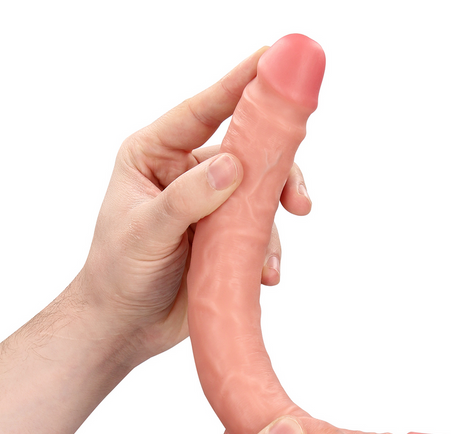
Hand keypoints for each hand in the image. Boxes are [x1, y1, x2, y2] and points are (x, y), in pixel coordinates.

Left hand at [74, 47, 310, 365]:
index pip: (203, 110)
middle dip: (278, 172)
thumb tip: (232, 164)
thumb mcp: (147, 232)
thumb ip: (187, 197)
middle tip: (299, 200)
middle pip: (248, 152)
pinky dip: (269, 252)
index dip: (240, 83)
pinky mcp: (228, 237)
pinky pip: (262, 232)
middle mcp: (188, 172)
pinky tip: (264, 276)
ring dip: (274, 227)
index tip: (276, 59)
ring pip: (262, 196)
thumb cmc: (120, 272)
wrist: (128, 325)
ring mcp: (212, 205)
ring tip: (268, 264)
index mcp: (157, 154)